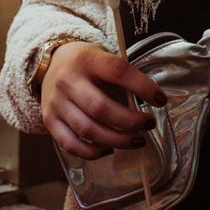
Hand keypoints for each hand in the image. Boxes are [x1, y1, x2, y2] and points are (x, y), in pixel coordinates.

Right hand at [41, 41, 166, 160]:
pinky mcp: (49, 120)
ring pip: (87, 130)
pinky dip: (93, 152)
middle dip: (130, 121)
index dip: (142, 87)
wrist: (52, 62)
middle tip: (148, 124)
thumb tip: (150, 101)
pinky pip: (71, 144)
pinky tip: (110, 149)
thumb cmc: (87, 63)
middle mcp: (68, 80)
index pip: (118, 72)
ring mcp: (56, 102)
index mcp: (87, 59)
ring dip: (117, 140)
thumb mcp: (103, 57)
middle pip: (100, 108)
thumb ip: (121, 76)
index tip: (160, 100)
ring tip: (137, 140)